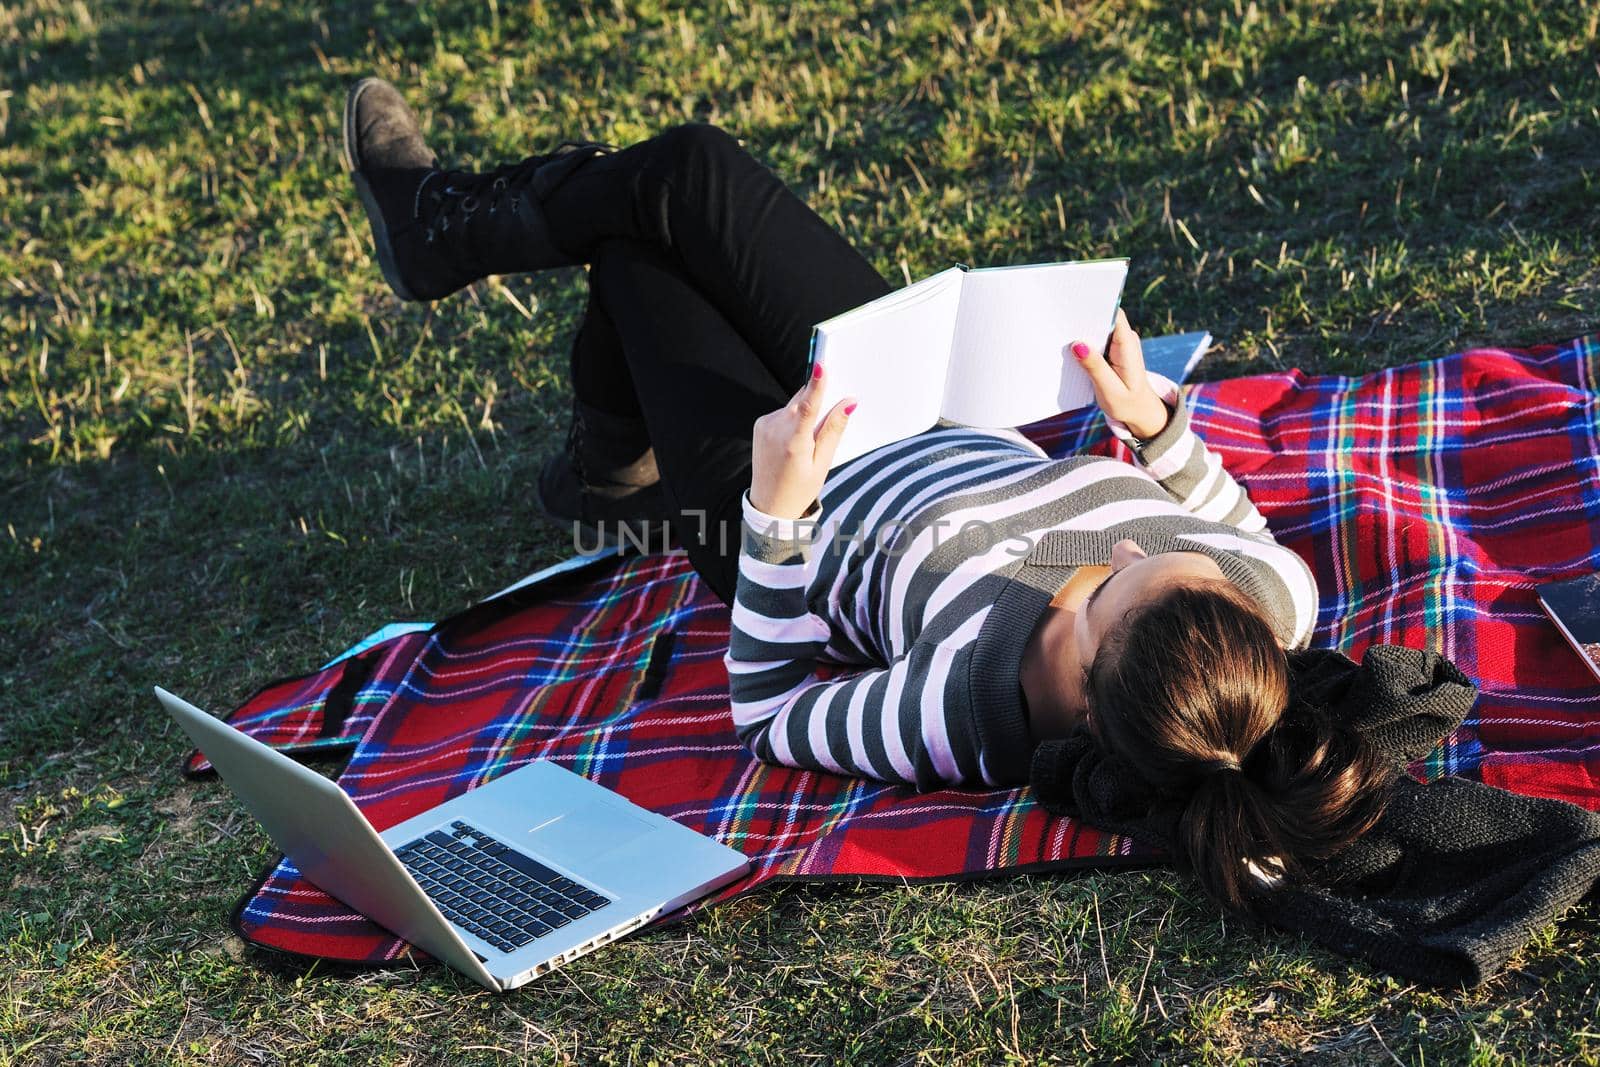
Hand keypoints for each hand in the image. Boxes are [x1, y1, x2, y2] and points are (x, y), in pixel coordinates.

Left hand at [749, 362, 856, 518]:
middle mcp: (775, 430)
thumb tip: (849, 403)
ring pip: (793, 405)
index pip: (808, 406)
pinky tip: (794, 440)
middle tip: (833, 406)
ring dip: (805, 412)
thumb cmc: (800, 488)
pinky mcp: (760, 425)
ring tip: (807, 441)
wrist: (769, 506)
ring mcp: (765, 426)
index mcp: (794, 442)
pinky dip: (793, 418)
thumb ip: (834, 431)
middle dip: (817, 398)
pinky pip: (783, 412)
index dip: (817, 384)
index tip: (821, 365)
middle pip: (802, 400)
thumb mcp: (823, 463)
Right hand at [1070, 308, 1169, 438]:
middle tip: (1060, 325)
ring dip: (1080, 333)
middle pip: (1102, 319)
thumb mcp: (1109, 389)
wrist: (1139, 412)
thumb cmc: (1127, 403)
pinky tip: (1068, 350)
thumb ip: (1094, 367)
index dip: (1096, 307)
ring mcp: (1118, 343)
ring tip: (1060, 337)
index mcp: (1127, 344)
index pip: (1113, 314)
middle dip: (1082, 321)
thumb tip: (1077, 345)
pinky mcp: (1110, 349)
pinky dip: (1082, 344)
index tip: (1075, 307)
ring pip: (1096, 329)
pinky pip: (1095, 340)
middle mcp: (1124, 339)